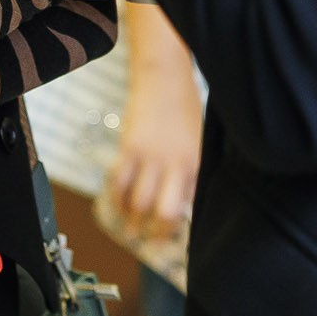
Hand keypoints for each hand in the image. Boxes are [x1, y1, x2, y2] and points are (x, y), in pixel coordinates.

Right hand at [105, 4, 200, 242]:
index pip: (188, 207)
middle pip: (163, 214)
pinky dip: (117, 198)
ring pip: (138, 203)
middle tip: (151, 242)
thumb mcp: (199, 139)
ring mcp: (150, 157)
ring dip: (132, 221)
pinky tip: (118, 205)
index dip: (181, 227)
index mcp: (196, 164)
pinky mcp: (129, 147)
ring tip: (131, 230)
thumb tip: (185, 199)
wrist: (164, 74)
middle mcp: (175, 165)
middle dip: (156, 234)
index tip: (176, 238)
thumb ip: (193, 168)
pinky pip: (119, 182)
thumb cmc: (186, 104)